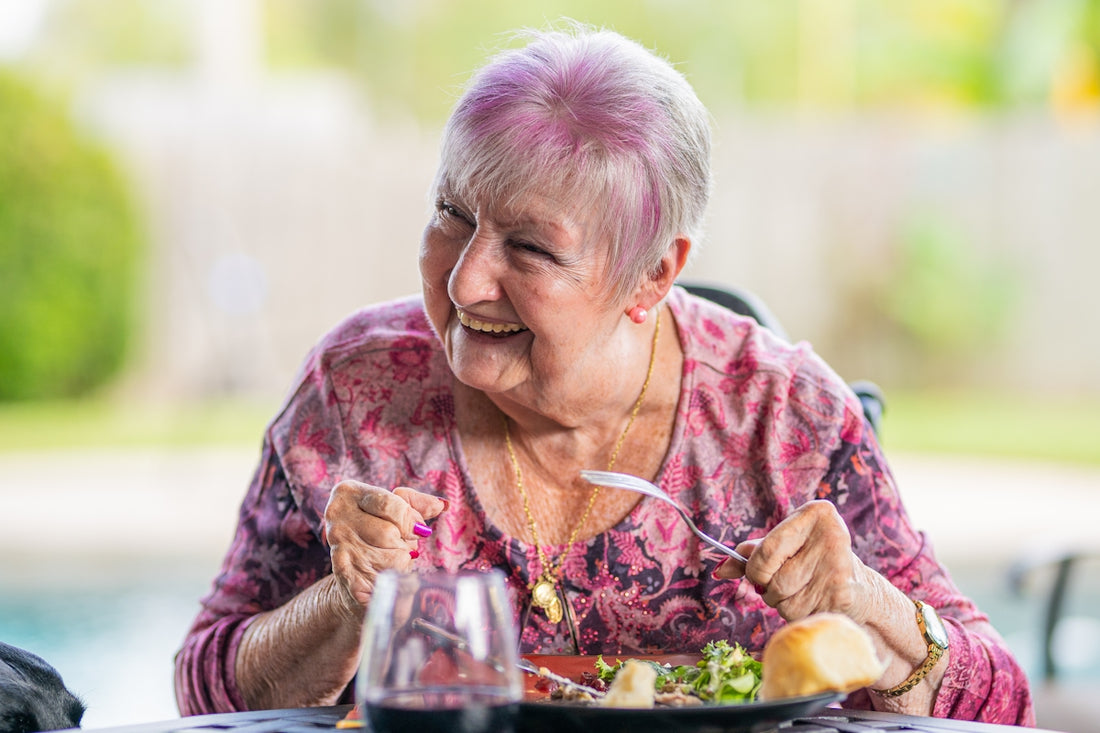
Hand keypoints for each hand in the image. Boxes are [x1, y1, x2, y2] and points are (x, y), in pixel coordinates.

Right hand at [323, 480, 446, 608]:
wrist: (352, 574)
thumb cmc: (377, 535)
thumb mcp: (394, 512)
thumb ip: (416, 504)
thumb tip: (443, 505)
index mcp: (349, 491)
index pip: (390, 503)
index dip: (410, 519)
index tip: (418, 530)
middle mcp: (337, 515)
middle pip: (389, 532)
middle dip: (403, 544)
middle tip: (401, 547)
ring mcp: (338, 544)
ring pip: (388, 557)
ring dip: (400, 563)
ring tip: (392, 561)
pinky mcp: (342, 573)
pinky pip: (380, 579)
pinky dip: (391, 580)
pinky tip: (386, 579)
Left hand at [714, 500, 873, 622]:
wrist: (859, 590)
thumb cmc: (813, 562)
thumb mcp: (785, 547)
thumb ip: (752, 554)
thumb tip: (720, 570)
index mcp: (816, 513)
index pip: (766, 551)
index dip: (755, 569)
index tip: (760, 572)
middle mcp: (831, 536)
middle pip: (773, 580)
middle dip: (769, 589)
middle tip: (786, 583)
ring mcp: (839, 568)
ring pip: (784, 602)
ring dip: (784, 605)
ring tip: (803, 593)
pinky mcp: (844, 596)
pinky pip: (800, 616)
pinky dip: (799, 616)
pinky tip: (815, 604)